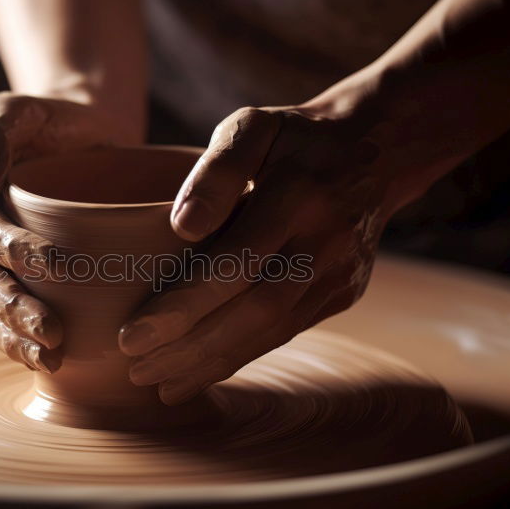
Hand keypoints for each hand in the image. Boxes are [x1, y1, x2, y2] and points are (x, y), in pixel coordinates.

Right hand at [0, 91, 128, 372]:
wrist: (85, 139)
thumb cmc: (54, 120)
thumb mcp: (24, 109)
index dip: (14, 250)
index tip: (59, 265)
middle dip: (15, 308)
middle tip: (54, 331)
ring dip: (14, 337)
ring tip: (50, 357)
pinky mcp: (15, 287)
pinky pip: (3, 324)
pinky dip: (19, 345)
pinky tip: (49, 364)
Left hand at [118, 106, 389, 403]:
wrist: (377, 150)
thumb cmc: (294, 137)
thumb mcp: (254, 126)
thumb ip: (216, 169)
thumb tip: (181, 226)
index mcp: (299, 194)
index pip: (236, 262)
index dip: (183, 305)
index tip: (132, 334)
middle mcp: (325, 241)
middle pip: (254, 310)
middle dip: (191, 347)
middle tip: (135, 368)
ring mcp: (339, 273)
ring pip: (272, 331)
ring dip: (212, 363)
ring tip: (159, 382)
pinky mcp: (343, 293)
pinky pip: (286, 332)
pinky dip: (241, 355)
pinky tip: (200, 370)